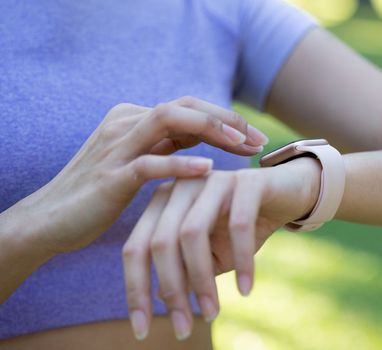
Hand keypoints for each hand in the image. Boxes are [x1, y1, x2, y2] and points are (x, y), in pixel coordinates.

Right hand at [16, 96, 267, 254]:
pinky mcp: (111, 175)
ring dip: (210, 129)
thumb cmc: (99, 193)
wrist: (49, 220)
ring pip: (169, 120)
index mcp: (135, 118)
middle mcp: (126, 123)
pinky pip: (150, 163)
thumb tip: (207, 135)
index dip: (226, 119)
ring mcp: (117, 146)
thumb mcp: (139, 161)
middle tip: (259, 140)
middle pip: (186, 106)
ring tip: (241, 146)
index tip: (256, 139)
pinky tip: (209, 171)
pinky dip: (180, 165)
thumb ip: (168, 145)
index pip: (190, 107)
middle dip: (227, 119)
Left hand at [122, 157, 321, 339]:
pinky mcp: (248, 181)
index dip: (135, 290)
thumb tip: (156, 297)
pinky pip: (239, 225)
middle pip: (161, 242)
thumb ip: (183, 270)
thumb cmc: (243, 226)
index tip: (141, 330)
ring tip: (212, 313)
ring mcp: (213, 179)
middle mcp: (182, 186)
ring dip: (202, 280)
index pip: (136, 248)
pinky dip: (241, 261)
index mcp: (163, 202)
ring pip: (192, 233)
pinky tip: (245, 290)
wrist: (289, 195)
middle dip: (171, 290)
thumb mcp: (210, 253)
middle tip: (184, 327)